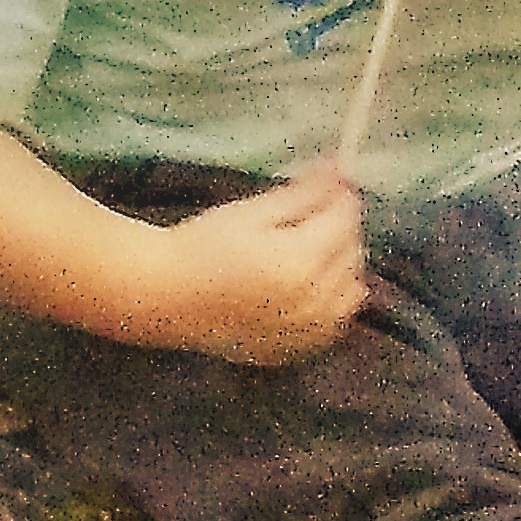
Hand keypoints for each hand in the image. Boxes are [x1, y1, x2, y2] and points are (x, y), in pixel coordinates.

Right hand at [149, 173, 365, 365]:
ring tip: (315, 248)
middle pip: (352, 254)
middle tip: (319, 210)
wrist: (169, 299)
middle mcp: (314, 302)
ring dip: (344, 264)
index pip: (344, 222)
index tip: (335, 179)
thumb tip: (340, 171)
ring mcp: (310, 332)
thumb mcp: (251, 212)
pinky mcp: (301, 349)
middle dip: (343, 228)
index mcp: (300, 262)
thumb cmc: (202, 247)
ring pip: (352, 290)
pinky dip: (336, 300)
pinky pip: (337, 323)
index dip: (343, 196)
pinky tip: (314, 285)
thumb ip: (301, 195)